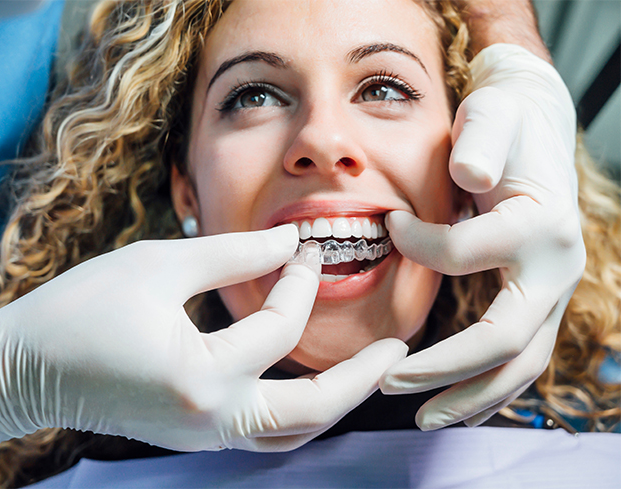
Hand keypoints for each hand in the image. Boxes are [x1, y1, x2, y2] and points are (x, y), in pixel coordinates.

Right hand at [0, 225, 406, 454]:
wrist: (23, 369)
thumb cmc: (81, 310)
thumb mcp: (160, 264)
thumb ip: (232, 254)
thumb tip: (288, 241)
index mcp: (203, 375)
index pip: (279, 327)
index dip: (298, 280)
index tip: (304, 245)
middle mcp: (212, 420)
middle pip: (312, 411)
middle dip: (362, 378)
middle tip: (398, 351)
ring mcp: (204, 437)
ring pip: (292, 433)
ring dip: (335, 401)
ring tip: (366, 370)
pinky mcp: (195, 437)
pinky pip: (264, 432)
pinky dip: (297, 408)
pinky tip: (309, 378)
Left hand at [380, 44, 585, 428]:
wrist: (535, 127)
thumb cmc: (505, 122)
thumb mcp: (493, 116)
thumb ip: (482, 142)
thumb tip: (469, 177)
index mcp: (541, 225)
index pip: (464, 256)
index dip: (417, 246)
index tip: (387, 226)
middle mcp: (557, 268)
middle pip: (504, 340)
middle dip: (443, 369)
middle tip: (387, 383)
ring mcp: (552, 291)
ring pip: (520, 364)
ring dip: (469, 397)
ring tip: (423, 418)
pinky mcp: (538, 301)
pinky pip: (519, 357)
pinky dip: (487, 386)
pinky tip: (455, 403)